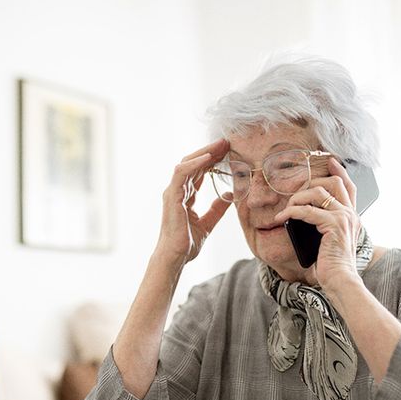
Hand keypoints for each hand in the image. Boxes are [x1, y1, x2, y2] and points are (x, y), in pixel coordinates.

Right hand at [155, 139, 230, 265]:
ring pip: (187, 163)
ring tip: (220, 145)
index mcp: (185, 196)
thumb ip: (217, 209)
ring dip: (204, 153)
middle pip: (193, 164)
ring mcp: (173, 192)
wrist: (176, 257)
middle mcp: (177, 191)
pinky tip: (208, 157)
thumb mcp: (208, 223)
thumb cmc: (186, 244)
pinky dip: (194, 163)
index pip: (199, 172)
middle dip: (210, 152)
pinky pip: (181, 173)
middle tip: (227, 142)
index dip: (213, 160)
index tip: (228, 151)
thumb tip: (228, 196)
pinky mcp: (171, 196)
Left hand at [273, 158, 362, 291]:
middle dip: (311, 182)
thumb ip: (323, 225)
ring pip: (318, 192)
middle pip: (333, 182)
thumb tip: (302, 215)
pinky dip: (291, 212)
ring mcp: (344, 218)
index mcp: (352, 217)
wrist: (340, 281)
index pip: (349, 186)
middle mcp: (351, 214)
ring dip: (297, 198)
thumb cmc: (331, 266)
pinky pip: (307, 210)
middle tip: (294, 195)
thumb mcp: (329, 241)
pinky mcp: (334, 226)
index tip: (328, 161)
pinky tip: (282, 218)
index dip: (339, 171)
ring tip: (286, 210)